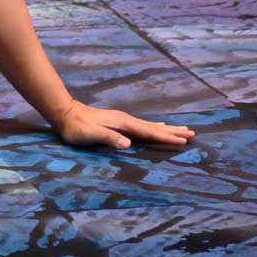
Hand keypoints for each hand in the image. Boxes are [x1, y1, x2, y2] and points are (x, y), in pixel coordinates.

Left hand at [51, 99, 194, 149]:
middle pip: (154, 127)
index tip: (184, 141)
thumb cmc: (75, 127)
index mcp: (123, 124)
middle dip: (172, 132)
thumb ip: (109, 138)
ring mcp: (122, 120)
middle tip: (192, 133)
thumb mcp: (90, 134)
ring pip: (149, 126)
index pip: (150, 133)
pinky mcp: (117, 122)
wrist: (63, 112)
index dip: (167, 138)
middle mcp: (126, 120)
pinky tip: (154, 128)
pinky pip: (142, 126)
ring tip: (181, 130)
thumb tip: (128, 144)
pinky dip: (153, 128)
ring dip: (165, 129)